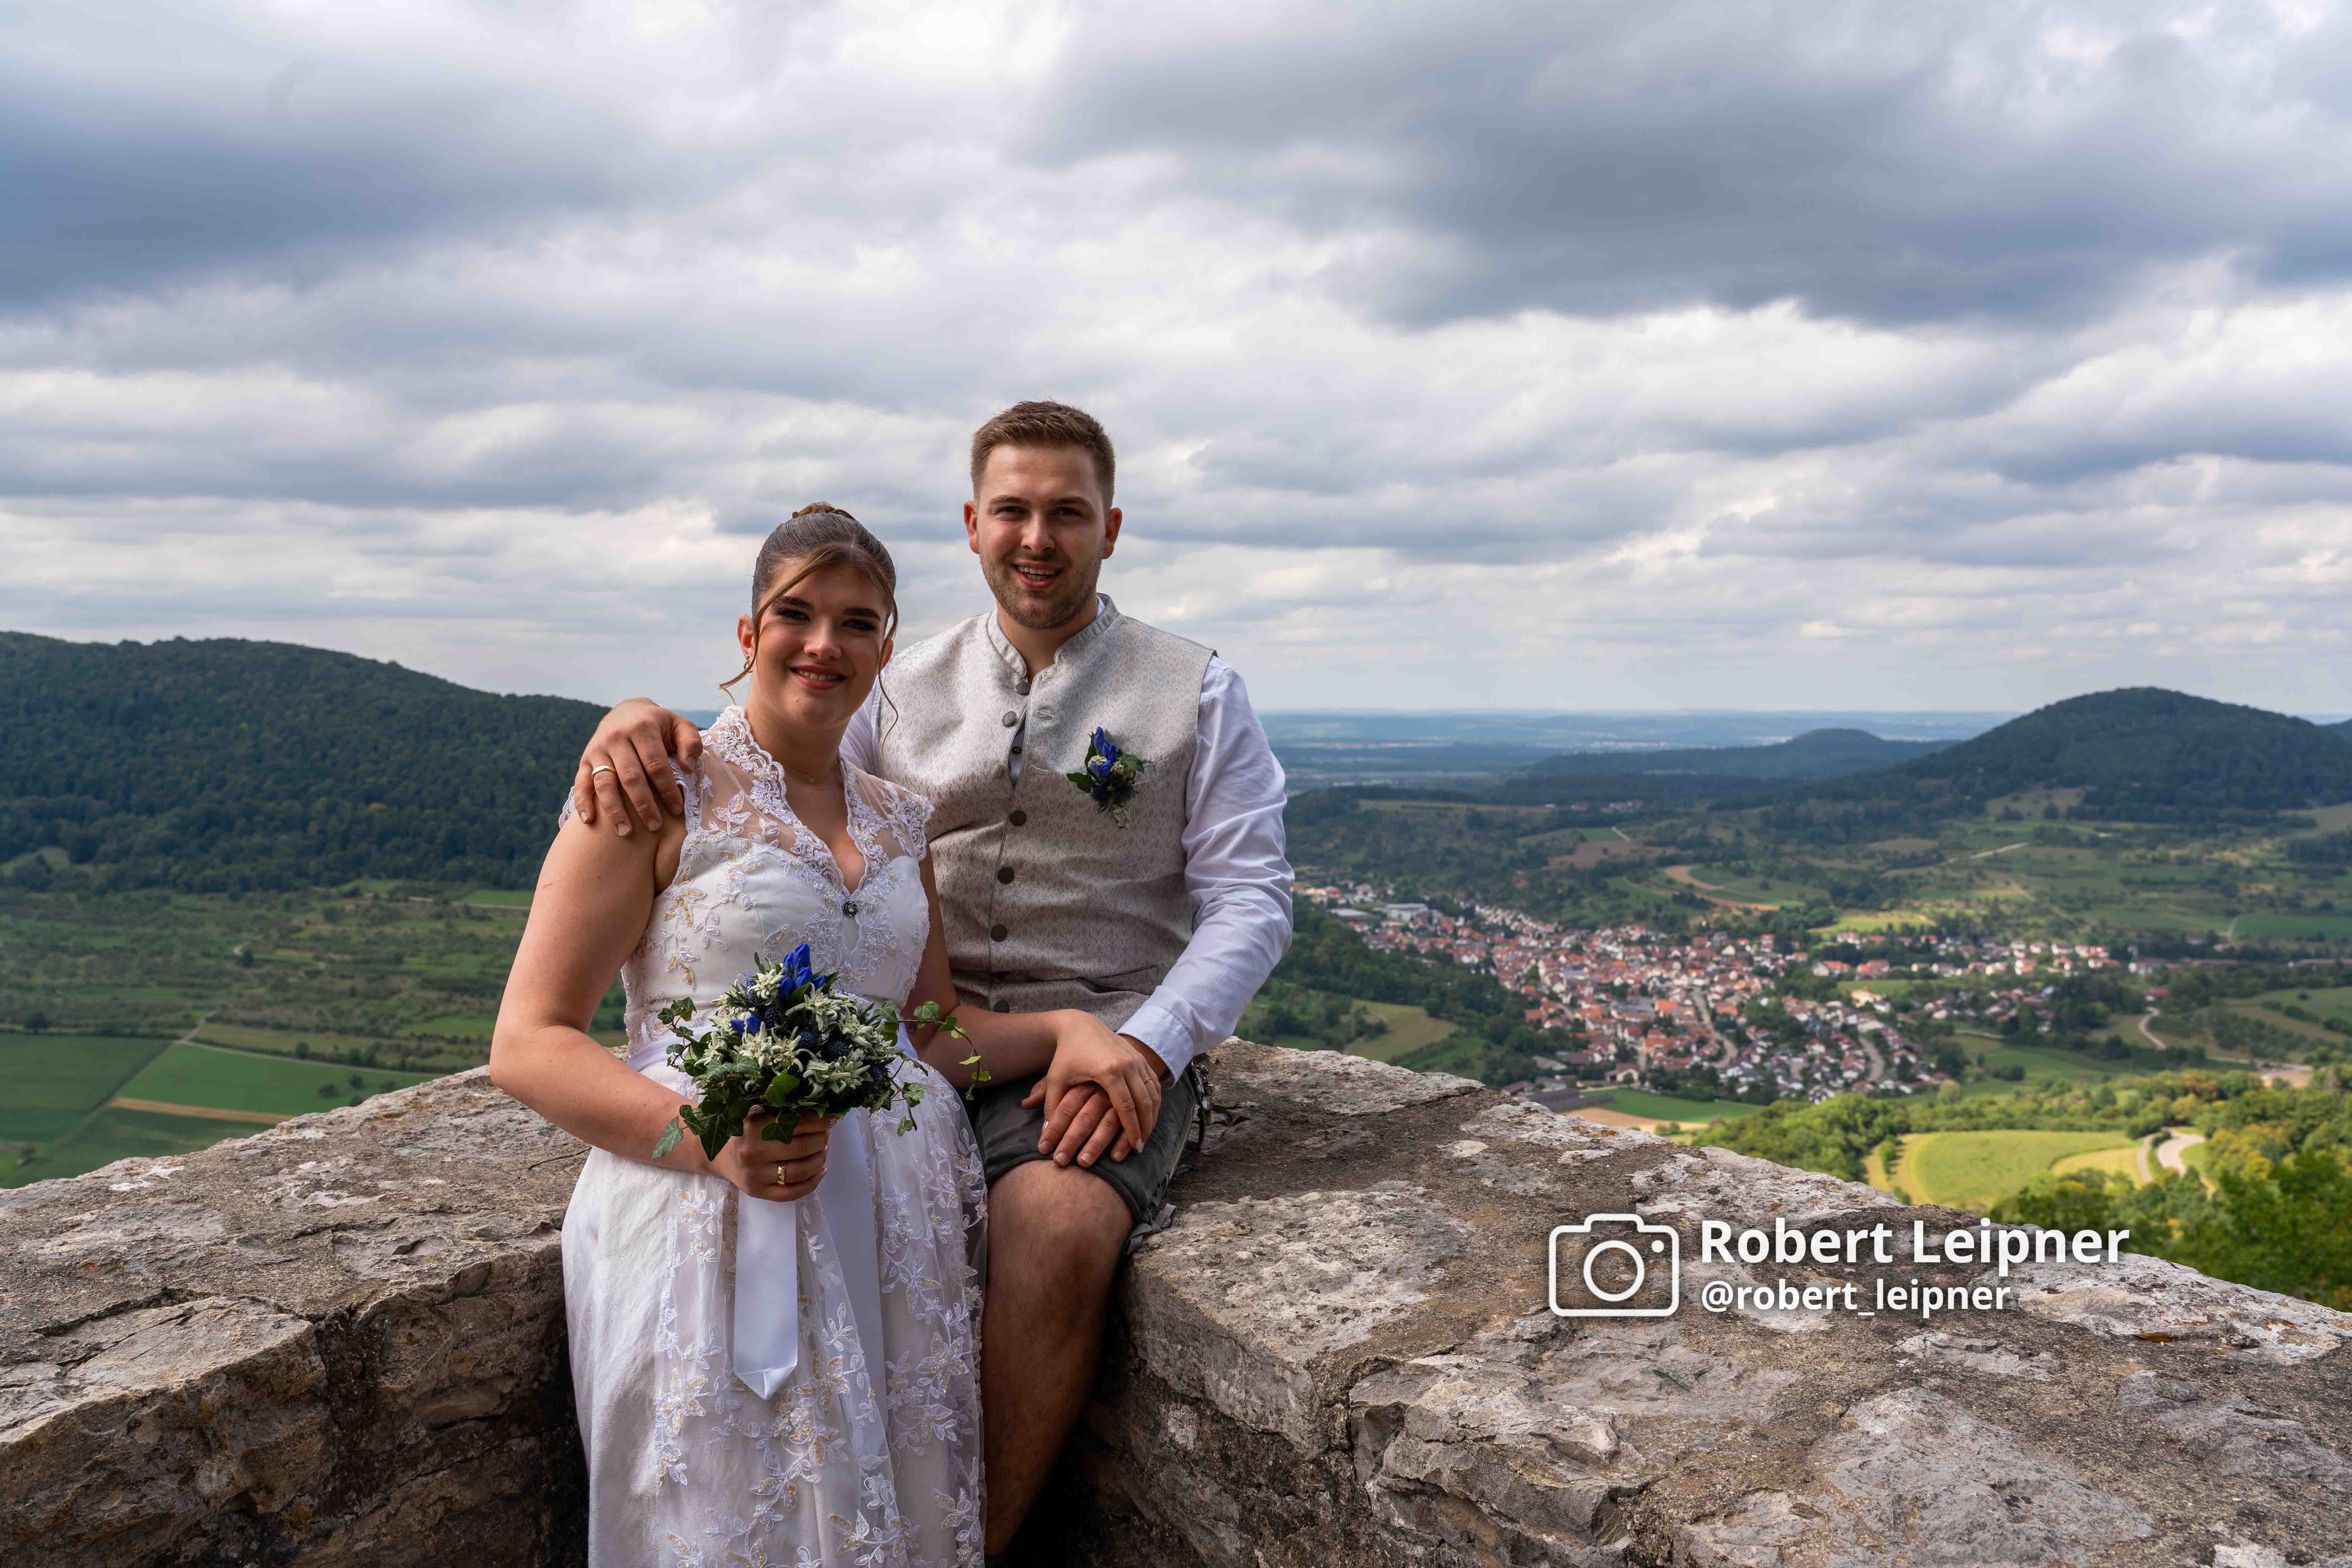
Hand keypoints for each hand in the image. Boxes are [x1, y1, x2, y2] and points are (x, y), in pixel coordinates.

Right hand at [575, 699, 702, 836]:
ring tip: (625, 832)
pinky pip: (581, 782)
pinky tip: (589, 821)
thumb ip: (690, 743)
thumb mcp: (679, 725)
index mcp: (642, 728)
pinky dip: (583, 802)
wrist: (626, 711)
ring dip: (614, 810)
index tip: (677, 809)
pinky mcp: (585, 759)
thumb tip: (688, 767)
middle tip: (654, 827)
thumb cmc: (659, 725)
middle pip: (630, 777)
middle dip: (643, 805)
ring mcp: (598, 749)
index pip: (655, 765)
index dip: (666, 789)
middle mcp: (616, 737)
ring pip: (604, 782)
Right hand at [709, 1110, 834, 1201]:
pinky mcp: (759, 1192)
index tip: (831, 1119)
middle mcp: (754, 1152)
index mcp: (754, 1127)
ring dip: (819, 1160)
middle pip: (802, 1147)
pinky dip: (812, 1183)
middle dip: (822, 1140)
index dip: (820, 1121)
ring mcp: (756, 1175)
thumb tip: (821, 1110)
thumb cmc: (742, 1130)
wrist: (716, 1154)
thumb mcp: (757, 1113)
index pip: (798, 1123)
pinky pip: (792, 1193)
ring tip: (823, 1151)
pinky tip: (820, 1172)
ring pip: (801, 1171)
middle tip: (826, 1135)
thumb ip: (783, 1111)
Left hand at [1024, 1015, 1163, 1165]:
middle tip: (1141, 1146)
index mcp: (1108, 1070)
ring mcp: (1136, 1059)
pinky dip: (1155, 1101)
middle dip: (1145, 1126)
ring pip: (1152, 1093)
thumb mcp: (1056, 1080)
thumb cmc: (1066, 1054)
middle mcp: (1127, 1064)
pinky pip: (1154, 1083)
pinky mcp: (1140, 1057)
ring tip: (1146, 1135)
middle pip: (1143, 1102)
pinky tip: (1150, 1115)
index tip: (1134, 1147)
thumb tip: (1044, 1138)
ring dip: (1152, 1115)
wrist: (1080, 1025)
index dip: (1131, 1129)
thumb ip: (1051, 1107)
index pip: (1125, 1106)